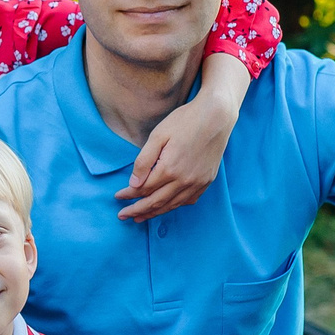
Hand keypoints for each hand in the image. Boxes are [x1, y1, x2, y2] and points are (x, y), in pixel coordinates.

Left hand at [116, 86, 240, 221]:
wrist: (216, 116)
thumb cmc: (185, 121)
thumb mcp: (158, 136)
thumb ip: (144, 161)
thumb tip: (134, 184)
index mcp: (169, 169)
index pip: (143, 189)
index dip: (129, 194)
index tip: (118, 197)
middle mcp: (184, 180)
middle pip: (156, 202)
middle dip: (138, 210)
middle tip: (123, 216)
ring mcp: (198, 182)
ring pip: (172, 204)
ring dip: (155, 213)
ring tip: (140, 217)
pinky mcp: (207, 180)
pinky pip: (189, 200)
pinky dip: (175, 206)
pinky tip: (167, 206)